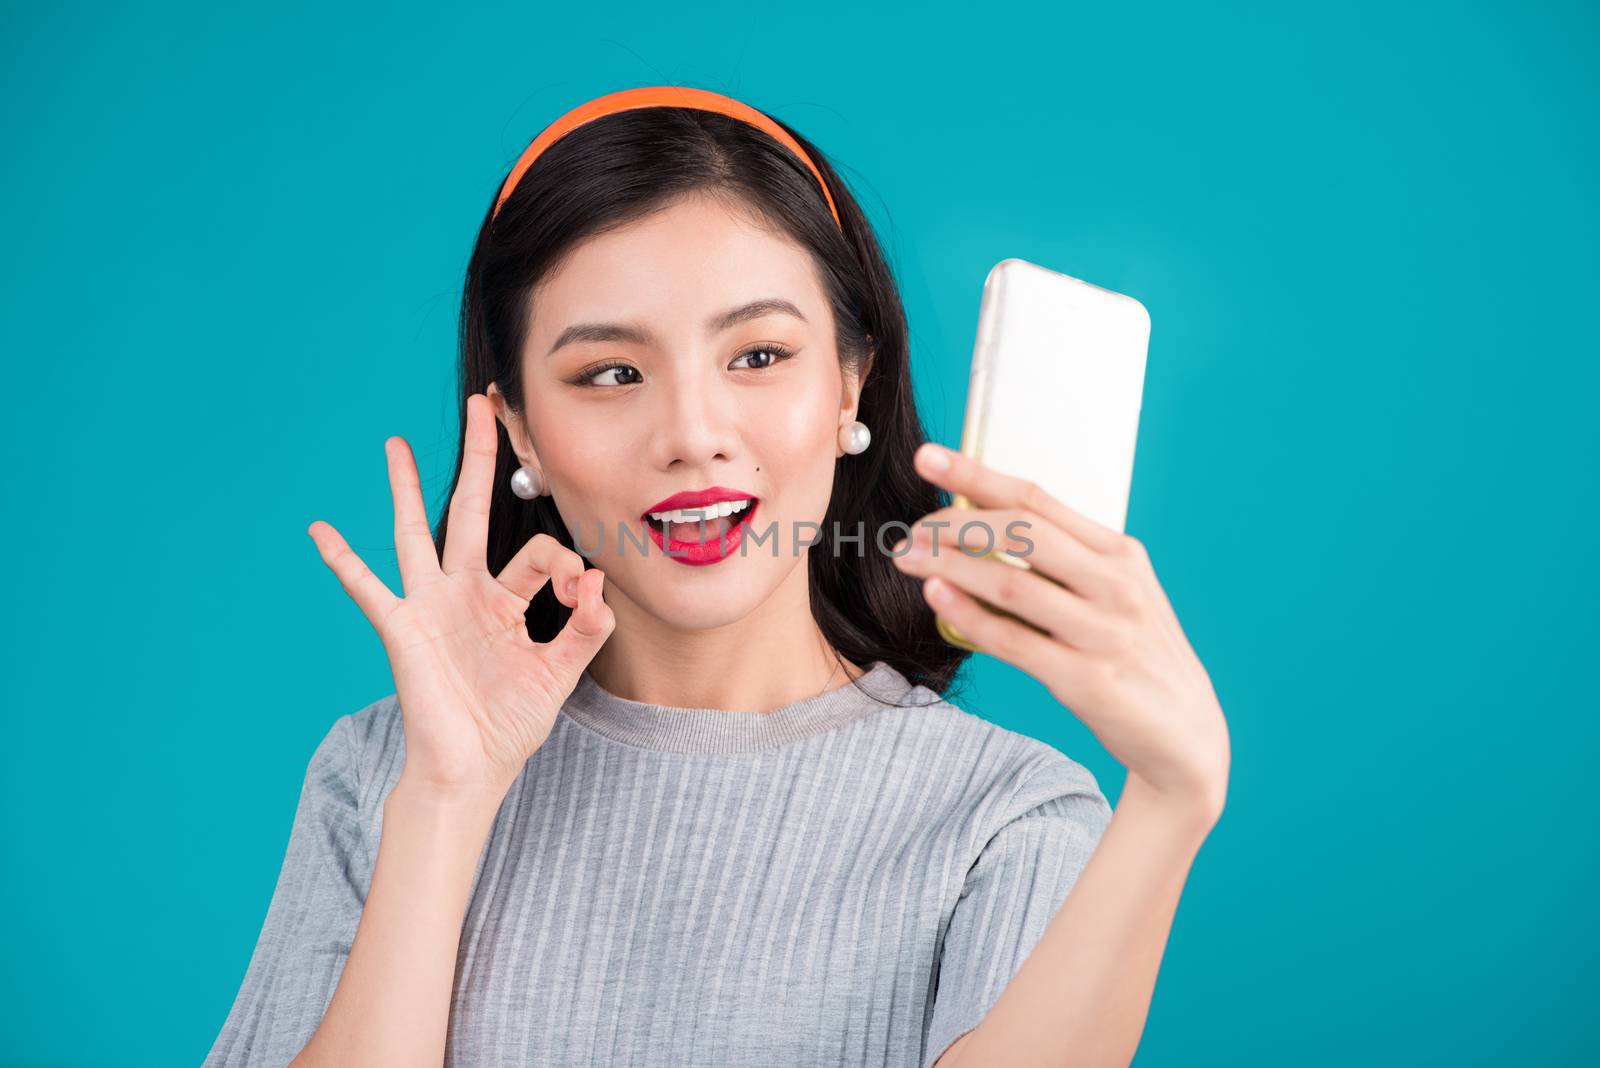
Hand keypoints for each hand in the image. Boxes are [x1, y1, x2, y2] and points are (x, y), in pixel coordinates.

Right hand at [307, 393, 614, 800]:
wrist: (471, 769)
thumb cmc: (510, 722)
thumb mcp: (560, 674)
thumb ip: (586, 630)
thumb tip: (595, 582)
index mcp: (507, 600)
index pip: (540, 554)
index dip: (566, 568)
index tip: (582, 592)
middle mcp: (466, 591)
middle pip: (472, 510)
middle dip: (479, 459)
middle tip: (484, 407)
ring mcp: (430, 605)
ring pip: (417, 532)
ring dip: (407, 488)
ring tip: (396, 445)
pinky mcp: (402, 628)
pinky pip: (368, 588)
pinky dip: (343, 560)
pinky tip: (319, 530)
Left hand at [893, 442, 1229, 821]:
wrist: (1185, 736)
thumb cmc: (1134, 657)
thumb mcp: (1115, 596)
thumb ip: (1063, 564)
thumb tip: (979, 531)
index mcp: (1120, 554)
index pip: (1038, 500)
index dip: (978, 475)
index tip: (929, 458)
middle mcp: (1117, 585)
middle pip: (1022, 533)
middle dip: (955, 524)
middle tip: (911, 531)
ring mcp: (1105, 632)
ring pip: (1011, 583)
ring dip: (950, 566)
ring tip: (907, 559)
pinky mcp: (1088, 680)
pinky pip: (1014, 641)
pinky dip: (969, 616)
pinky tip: (935, 598)